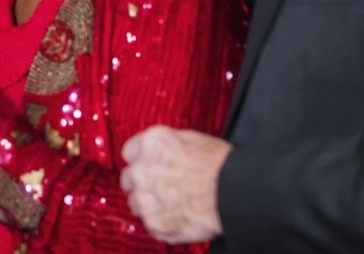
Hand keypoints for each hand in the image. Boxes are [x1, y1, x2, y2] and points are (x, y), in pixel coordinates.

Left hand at [120, 125, 229, 243]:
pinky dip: (162, 224)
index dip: (142, 161)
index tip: (149, 167)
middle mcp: (141, 170)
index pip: (129, 152)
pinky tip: (179, 217)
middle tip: (162, 188)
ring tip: (174, 205)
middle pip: (128, 179)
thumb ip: (166, 146)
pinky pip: (150, 225)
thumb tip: (162, 152)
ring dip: (150, 205)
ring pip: (136, 204)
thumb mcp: (190, 139)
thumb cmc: (221, 166)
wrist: (235, 193)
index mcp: (150, 144)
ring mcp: (145, 198)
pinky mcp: (155, 223)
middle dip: (143, 184)